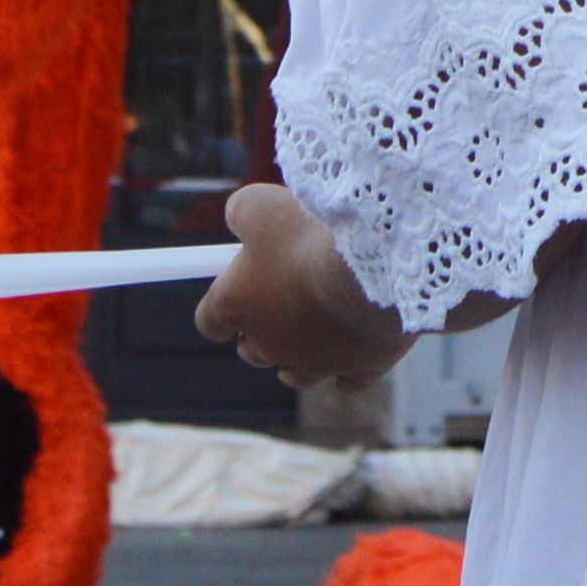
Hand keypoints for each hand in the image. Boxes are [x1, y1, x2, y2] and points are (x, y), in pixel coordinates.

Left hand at [193, 183, 411, 391]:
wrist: (377, 263)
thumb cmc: (310, 233)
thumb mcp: (259, 204)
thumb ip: (240, 214)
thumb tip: (237, 219)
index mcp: (236, 306)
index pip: (209, 320)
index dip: (220, 304)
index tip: (236, 283)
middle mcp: (268, 345)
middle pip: (251, 350)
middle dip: (260, 328)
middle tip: (282, 293)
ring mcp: (315, 364)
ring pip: (295, 372)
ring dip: (299, 351)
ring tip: (317, 321)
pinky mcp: (359, 371)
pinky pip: (347, 381)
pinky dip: (349, 365)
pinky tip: (355, 343)